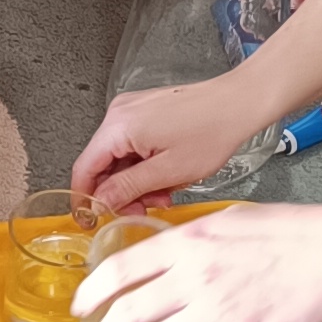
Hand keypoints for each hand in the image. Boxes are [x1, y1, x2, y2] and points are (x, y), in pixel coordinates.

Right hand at [72, 75, 258, 213]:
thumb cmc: (212, 129)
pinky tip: (165, 175)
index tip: (89, 219)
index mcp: (119, 126)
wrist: (238, 103)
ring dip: (136, 181)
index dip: (83, 198)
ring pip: (119, 157)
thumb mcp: (168, 171)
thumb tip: (99, 203)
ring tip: (163, 192)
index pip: (84, 168)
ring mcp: (132, 110)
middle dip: (120, 192)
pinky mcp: (145, 112)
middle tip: (141, 209)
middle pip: (102, 164)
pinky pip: (132, 145)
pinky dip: (144, 165)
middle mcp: (120, 114)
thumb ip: (127, 188)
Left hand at [76, 199, 321, 321]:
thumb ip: (188, 241)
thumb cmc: (288, 233)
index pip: (118, 270)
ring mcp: (217, 312)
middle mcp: (194, 278)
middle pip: (126, 314)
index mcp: (187, 243)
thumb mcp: (226, 221)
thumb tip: (157, 258)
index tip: (81, 306)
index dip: (90, 293)